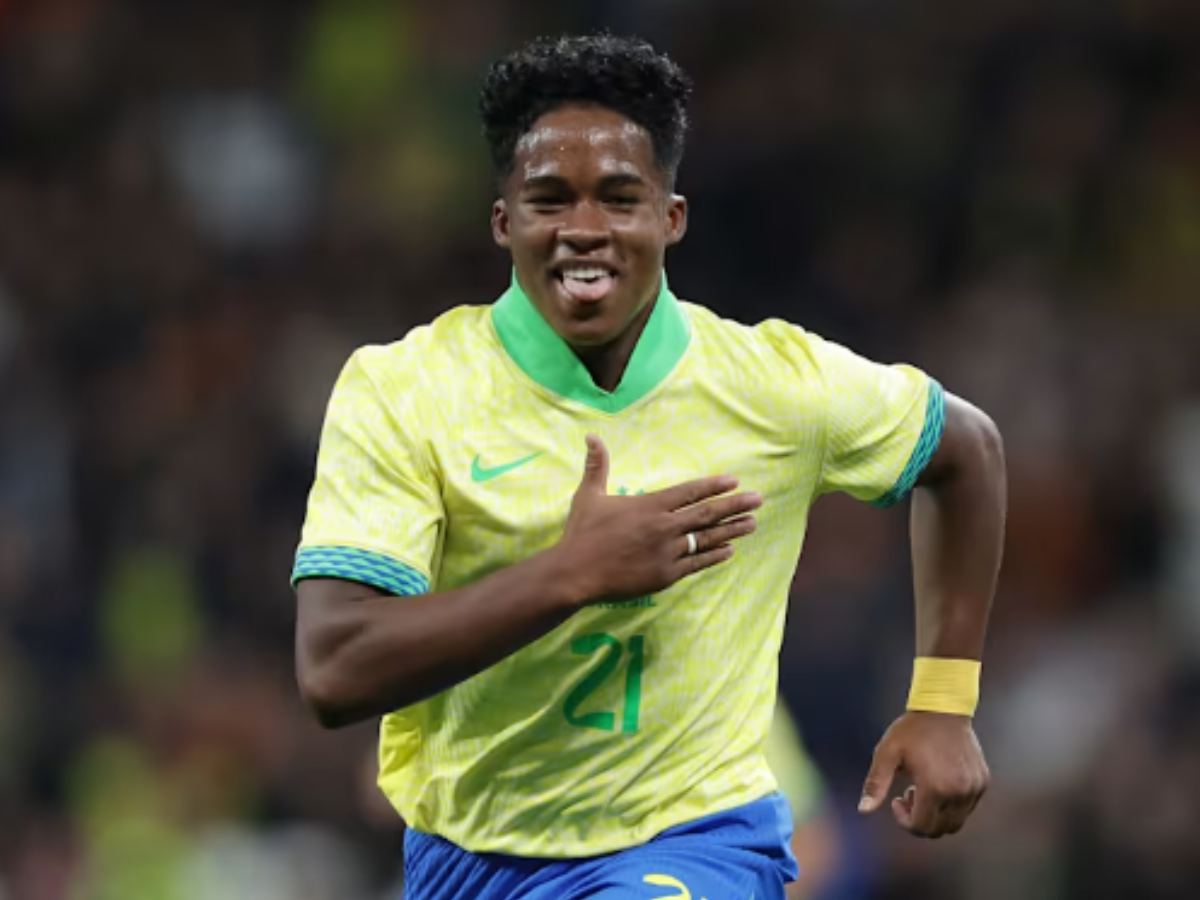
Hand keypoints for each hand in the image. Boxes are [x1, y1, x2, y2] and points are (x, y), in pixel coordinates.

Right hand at [554, 434, 761, 605]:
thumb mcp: (588, 495)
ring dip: (732, 531)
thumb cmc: (581, 533)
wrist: (575, 573)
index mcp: (649, 506)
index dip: (713, 486)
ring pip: (706, 539)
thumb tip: (592, 436)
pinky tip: (729, 551)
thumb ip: (597, 466)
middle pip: (706, 513)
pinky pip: (696, 564)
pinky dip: (714, 556)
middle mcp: (663, 527)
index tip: (734, 481)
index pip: (689, 492)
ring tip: (752, 524)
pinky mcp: (665, 575)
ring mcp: (667, 553)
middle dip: (735, 505)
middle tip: (758, 500)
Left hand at [858, 711, 988, 837]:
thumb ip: (875, 784)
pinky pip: (967, 808)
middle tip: (909, 794)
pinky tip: (939, 783)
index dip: (905, 821)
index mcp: (934, 787)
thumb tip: (863, 811)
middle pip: (939, 830)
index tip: (897, 800)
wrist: (944, 708)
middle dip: (920, 820)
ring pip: (955, 822)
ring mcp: (974, 788)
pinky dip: (952, 806)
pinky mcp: (983, 782)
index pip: (921, 827)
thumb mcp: (887, 754)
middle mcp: (959, 792)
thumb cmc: (912, 730)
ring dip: (937, 815)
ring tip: (924, 788)